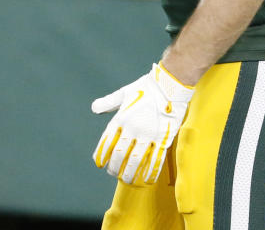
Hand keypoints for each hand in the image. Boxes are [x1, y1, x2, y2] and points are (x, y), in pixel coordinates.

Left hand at [91, 63, 192, 184]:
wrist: (170, 84)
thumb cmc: (146, 87)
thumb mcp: (124, 93)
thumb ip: (109, 102)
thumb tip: (94, 108)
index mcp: (121, 117)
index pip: (107, 141)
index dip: (102, 154)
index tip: (99, 163)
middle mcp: (133, 127)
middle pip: (120, 154)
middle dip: (115, 167)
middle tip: (113, 173)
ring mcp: (148, 134)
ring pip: (136, 160)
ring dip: (130, 173)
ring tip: (127, 180)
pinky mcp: (163, 138)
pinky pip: (156, 159)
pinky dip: (150, 171)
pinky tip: (147, 179)